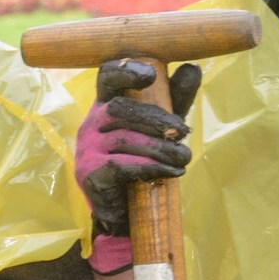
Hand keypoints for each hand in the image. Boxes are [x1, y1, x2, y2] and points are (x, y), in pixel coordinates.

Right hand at [76, 58, 202, 249]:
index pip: (107, 77)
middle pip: (121, 108)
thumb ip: (175, 99)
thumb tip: (192, 68)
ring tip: (184, 158)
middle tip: (184, 134)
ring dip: (160, 148)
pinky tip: (172, 173)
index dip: (125, 70)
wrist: (126, 211)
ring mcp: (86, 148)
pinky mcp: (89, 173)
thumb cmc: (142, 162)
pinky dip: (151, 168)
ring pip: (125, 139)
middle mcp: (90, 123)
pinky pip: (121, 165)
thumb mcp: (162, 127)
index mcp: (105, 105)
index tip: (150, 75)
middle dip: (157, 120)